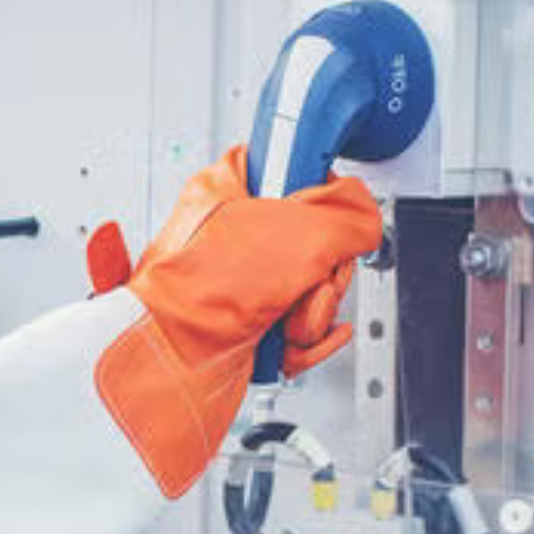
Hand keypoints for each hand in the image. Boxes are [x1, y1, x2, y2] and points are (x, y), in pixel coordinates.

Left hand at [85, 145, 381, 497]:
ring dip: (312, 313)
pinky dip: (304, 341)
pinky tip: (290, 340)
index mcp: (226, 191)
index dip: (316, 192)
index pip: (288, 165)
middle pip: (317, 239)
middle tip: (302, 282)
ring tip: (283, 319)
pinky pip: (300, 327)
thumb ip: (349, 217)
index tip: (326, 206)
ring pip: (312, 289)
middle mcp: (231, 235)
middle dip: (322, 274)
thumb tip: (365, 219)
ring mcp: (240, 284)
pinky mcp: (249, 325)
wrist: (168, 369)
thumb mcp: (298, 236)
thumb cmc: (200, 296)